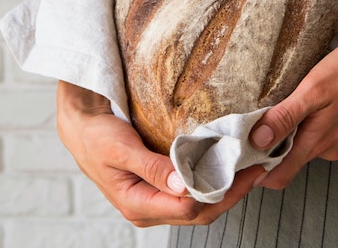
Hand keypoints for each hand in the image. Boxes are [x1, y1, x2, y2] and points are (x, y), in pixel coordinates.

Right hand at [57, 81, 263, 226]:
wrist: (79, 126)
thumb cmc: (96, 137)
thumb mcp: (120, 149)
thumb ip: (151, 168)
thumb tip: (183, 185)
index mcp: (138, 204)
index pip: (190, 209)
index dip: (221, 192)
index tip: (244, 172)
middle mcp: (148, 208)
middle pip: (199, 211)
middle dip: (231, 193)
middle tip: (257, 168)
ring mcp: (154, 199)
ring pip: (197, 204)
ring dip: (224, 188)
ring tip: (248, 167)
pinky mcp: (157, 187)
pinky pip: (189, 191)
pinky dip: (210, 180)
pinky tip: (224, 166)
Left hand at [250, 35, 337, 190]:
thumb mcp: (314, 88)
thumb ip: (286, 116)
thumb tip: (258, 140)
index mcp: (317, 141)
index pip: (278, 175)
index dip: (255, 173)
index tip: (237, 163)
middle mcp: (329, 149)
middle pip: (288, 159)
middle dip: (268, 147)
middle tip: (250, 125)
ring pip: (305, 145)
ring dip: (290, 132)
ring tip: (279, 107)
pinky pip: (321, 136)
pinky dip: (309, 125)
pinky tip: (307, 104)